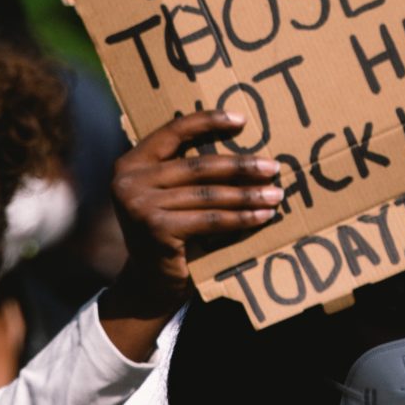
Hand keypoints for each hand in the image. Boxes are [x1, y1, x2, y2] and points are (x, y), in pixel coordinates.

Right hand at [101, 109, 279, 358]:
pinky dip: (241, 218)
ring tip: (275, 194)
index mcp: (131, 163)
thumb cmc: (168, 234)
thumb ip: (185, 172)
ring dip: (247, 194)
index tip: (242, 120)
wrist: (149, 284)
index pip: (173, 131)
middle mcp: (129, 181)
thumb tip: (240, 145)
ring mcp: (140, 206)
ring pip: (208, 194)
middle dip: (240, 166)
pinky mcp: (156, 229)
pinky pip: (209, 220)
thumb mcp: (167, 196)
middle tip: (272, 166)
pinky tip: (263, 215)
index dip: (208, 122)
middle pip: (197, 166)